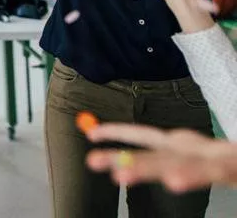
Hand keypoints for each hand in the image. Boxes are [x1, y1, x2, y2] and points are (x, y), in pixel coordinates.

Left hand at [85, 123, 236, 191]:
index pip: (142, 135)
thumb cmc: (224, 161)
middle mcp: (190, 147)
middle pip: (151, 153)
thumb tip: (120, 167)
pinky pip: (209, 174)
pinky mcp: (229, 168)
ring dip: (148, 168)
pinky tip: (174, 181)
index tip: (90, 135)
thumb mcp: (189, 159)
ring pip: (175, 163)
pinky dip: (192, 175)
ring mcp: (210, 157)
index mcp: (180, 144)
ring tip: (122, 175)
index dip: (116, 133)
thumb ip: (158, 160)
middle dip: (122, 158)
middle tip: (92, 162)